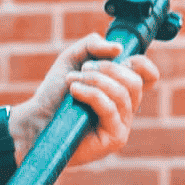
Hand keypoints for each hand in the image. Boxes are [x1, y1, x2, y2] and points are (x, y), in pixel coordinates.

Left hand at [12, 32, 159, 168]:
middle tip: (83, 69)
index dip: (141, 63)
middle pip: (135, 81)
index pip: (149, 76)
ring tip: (72, 81)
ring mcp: (123, 125)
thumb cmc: (55, 92)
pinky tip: (75, 91)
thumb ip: (94, 45)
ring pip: (122, 93)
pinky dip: (91, 94)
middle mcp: (127, 108)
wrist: (36, 119)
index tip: (120, 56)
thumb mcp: (74, 58)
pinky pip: (110, 108)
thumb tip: (119, 49)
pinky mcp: (115, 139)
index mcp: (122, 89)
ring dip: (95, 80)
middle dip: (108, 69)